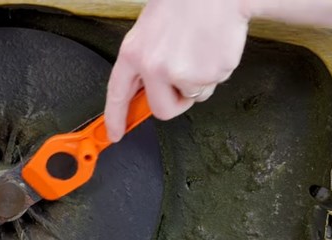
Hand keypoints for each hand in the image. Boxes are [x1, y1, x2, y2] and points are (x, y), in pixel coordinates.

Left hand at [105, 0, 250, 141]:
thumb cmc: (183, 4)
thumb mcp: (149, 31)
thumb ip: (144, 64)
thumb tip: (145, 93)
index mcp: (133, 53)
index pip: (117, 94)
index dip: (115, 118)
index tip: (114, 134)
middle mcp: (154, 66)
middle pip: (162, 109)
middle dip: (175, 102)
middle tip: (183, 80)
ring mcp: (182, 72)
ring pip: (193, 97)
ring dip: (199, 81)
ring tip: (199, 49)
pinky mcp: (209, 74)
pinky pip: (214, 84)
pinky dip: (216, 70)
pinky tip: (212, 46)